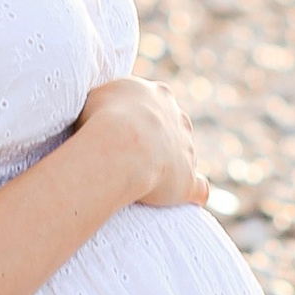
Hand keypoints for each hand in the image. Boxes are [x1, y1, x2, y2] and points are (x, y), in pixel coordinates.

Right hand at [79, 75, 205, 208]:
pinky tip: (185, 200)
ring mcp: (187, 148)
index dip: (140, 118)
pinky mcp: (189, 178)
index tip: (123, 130)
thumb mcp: (95, 96)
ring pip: (185, 156)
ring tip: (141, 181)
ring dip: (169, 167)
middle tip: (132, 156)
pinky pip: (199, 188)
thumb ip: (105, 102)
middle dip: (160, 140)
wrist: (120, 146)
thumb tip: (99, 110)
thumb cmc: (100, 119)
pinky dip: (193, 193)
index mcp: (159, 94)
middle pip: (175, 127)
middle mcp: (179, 118)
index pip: (155, 102)